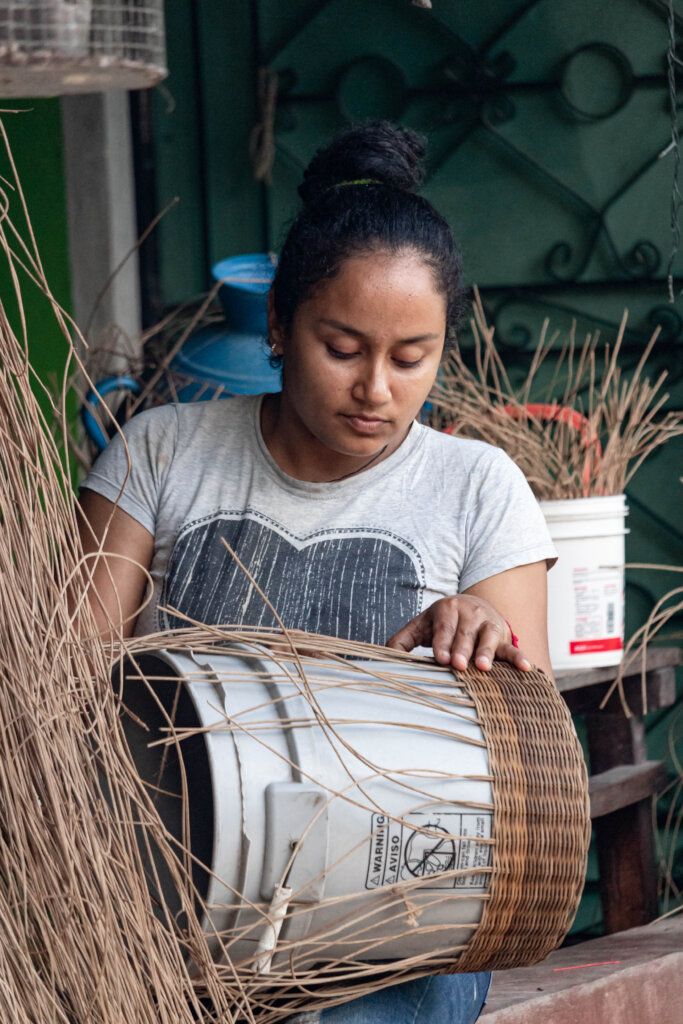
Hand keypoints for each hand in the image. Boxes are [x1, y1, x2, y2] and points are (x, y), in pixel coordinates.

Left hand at [386, 595, 531, 672]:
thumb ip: (402, 641)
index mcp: (447, 610)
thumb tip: (381, 657)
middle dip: (462, 649)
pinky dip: (519, 658)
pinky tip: (526, 668)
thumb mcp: (420, 626)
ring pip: (488, 638)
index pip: (443, 628)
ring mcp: (488, 625)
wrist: (471, 605)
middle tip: (459, 665)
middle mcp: (469, 614)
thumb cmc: (441, 622)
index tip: (440, 659)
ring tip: (483, 667)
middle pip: (465, 634)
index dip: (442, 643)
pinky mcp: (503, 637)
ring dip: (487, 652)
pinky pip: (512, 647)